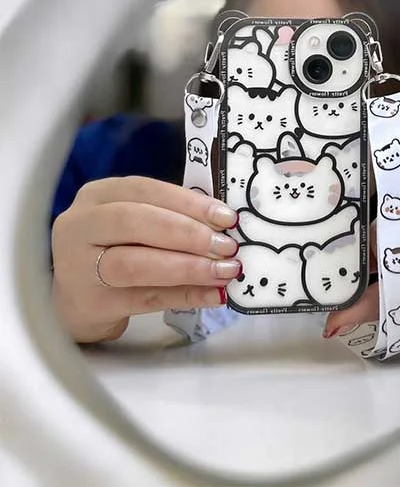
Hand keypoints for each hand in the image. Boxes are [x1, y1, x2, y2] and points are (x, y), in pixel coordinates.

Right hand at [51, 176, 240, 342]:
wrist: (79, 299)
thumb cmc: (115, 250)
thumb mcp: (135, 224)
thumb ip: (172, 219)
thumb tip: (226, 228)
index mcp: (98, 195)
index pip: (146, 190)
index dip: (189, 203)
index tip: (227, 217)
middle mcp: (81, 225)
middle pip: (136, 222)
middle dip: (189, 234)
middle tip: (227, 247)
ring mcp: (80, 267)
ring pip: (137, 264)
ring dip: (189, 267)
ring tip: (224, 271)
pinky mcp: (92, 303)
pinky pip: (145, 298)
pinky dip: (185, 296)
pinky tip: (213, 295)